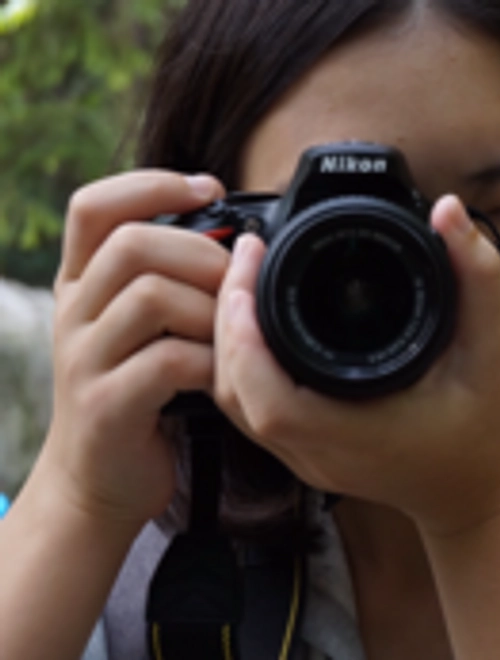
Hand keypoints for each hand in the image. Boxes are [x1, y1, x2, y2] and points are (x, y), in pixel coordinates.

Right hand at [40, 171, 228, 528]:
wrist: (99, 481)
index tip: (210, 189)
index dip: (151, 185)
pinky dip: (210, 362)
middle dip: (201, 253)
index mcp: (82, 284)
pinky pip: (167, 361)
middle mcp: (75, 313)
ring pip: (150, 297)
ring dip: (211, 310)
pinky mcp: (107, 405)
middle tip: (235, 282)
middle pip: (131, 244)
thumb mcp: (142, 329)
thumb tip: (237, 238)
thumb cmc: (139, 394)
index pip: (94, 207)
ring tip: (231, 335)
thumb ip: (170, 282)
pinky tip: (223, 375)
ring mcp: (85, 360)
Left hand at [214, 195, 499, 533]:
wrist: (485, 494)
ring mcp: (309, 458)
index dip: (242, 333)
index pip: (266, 396)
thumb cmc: (491, 433)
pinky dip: (245, 364)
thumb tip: (450, 212)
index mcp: (356, 433)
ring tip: (247, 279)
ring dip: (230, 341)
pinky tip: (260, 323)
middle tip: (247, 255)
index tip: (250, 266)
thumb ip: (477, 279)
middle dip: (227, 319)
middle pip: (235, 392)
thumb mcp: (492, 352)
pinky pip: (254, 408)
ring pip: (237, 402)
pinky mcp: (309, 453)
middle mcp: (321, 452)